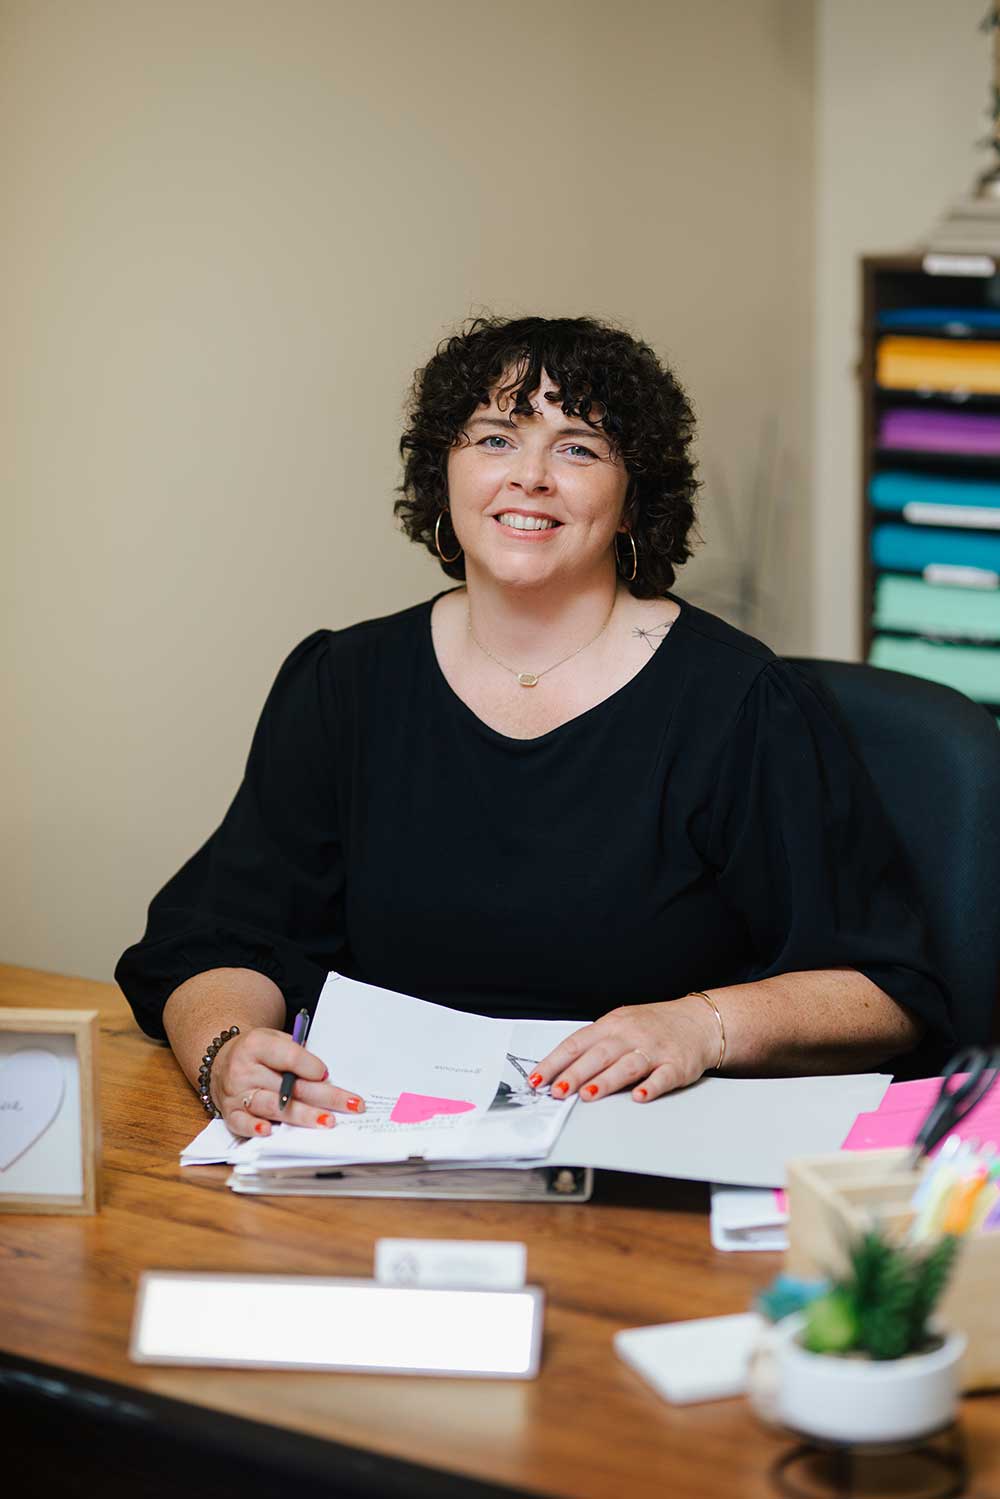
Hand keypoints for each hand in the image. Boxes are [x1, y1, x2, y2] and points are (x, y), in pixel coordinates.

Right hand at [210, 1026, 364, 1136]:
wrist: (221, 1060)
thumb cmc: (258, 1053)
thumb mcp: (275, 1041)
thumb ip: (297, 1055)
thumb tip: (326, 1078)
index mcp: (256, 1045)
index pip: (287, 1056)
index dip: (309, 1066)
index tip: (327, 1074)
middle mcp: (243, 1070)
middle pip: (288, 1086)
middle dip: (323, 1097)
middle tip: (349, 1105)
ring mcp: (235, 1093)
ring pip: (271, 1106)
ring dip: (301, 1115)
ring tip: (326, 1121)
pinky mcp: (229, 1113)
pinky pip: (241, 1124)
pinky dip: (254, 1129)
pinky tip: (269, 1132)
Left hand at [530, 997, 719, 1102]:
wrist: (699, 1021)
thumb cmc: (653, 1026)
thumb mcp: (621, 1025)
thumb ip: (595, 1046)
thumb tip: (561, 1071)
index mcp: (612, 1025)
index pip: (577, 1043)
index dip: (555, 1062)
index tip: (537, 1079)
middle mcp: (631, 1035)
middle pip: (599, 1055)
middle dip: (576, 1073)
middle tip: (558, 1091)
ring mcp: (655, 1049)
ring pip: (627, 1065)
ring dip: (606, 1081)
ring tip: (588, 1095)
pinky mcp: (677, 1065)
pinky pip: (663, 1077)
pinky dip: (651, 1087)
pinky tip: (640, 1097)